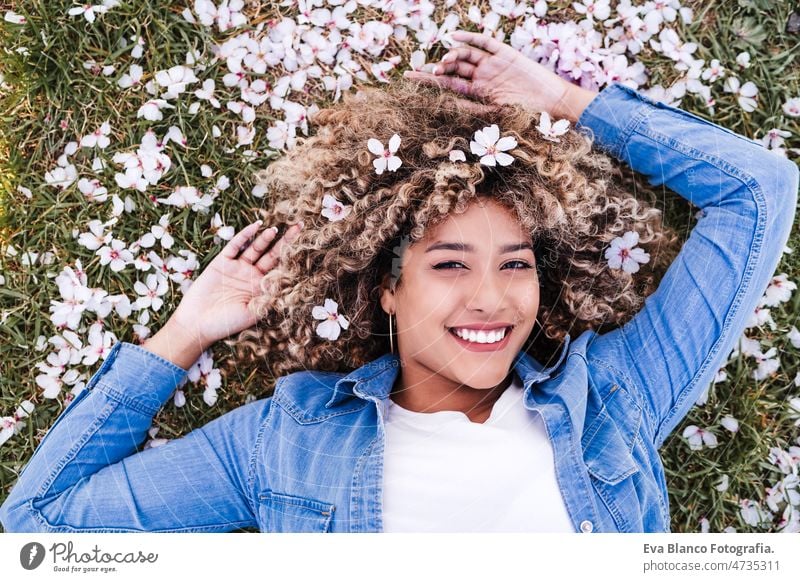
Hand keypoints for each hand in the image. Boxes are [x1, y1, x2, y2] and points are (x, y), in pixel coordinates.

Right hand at [167, 220, 303, 348]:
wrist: (198, 323)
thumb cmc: (226, 323)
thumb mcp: (252, 314)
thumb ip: (268, 300)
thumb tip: (290, 290)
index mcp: (262, 288)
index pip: (281, 269)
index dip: (293, 257)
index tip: (308, 245)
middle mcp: (252, 275)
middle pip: (273, 254)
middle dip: (286, 241)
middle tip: (300, 226)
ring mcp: (238, 267)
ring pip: (256, 248)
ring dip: (266, 238)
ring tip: (276, 229)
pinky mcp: (222, 262)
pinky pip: (236, 246)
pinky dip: (245, 235)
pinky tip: (256, 226)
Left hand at [403, 30, 597, 122]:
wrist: (553, 104)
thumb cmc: (526, 115)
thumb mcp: (495, 116)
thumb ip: (472, 110)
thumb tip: (447, 105)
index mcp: (479, 94)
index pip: (448, 85)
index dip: (428, 81)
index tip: (408, 77)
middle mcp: (483, 77)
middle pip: (454, 69)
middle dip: (437, 69)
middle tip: (427, 72)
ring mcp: (493, 65)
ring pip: (466, 56)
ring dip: (453, 57)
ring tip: (445, 63)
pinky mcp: (506, 54)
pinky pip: (485, 43)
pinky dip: (469, 39)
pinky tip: (454, 37)